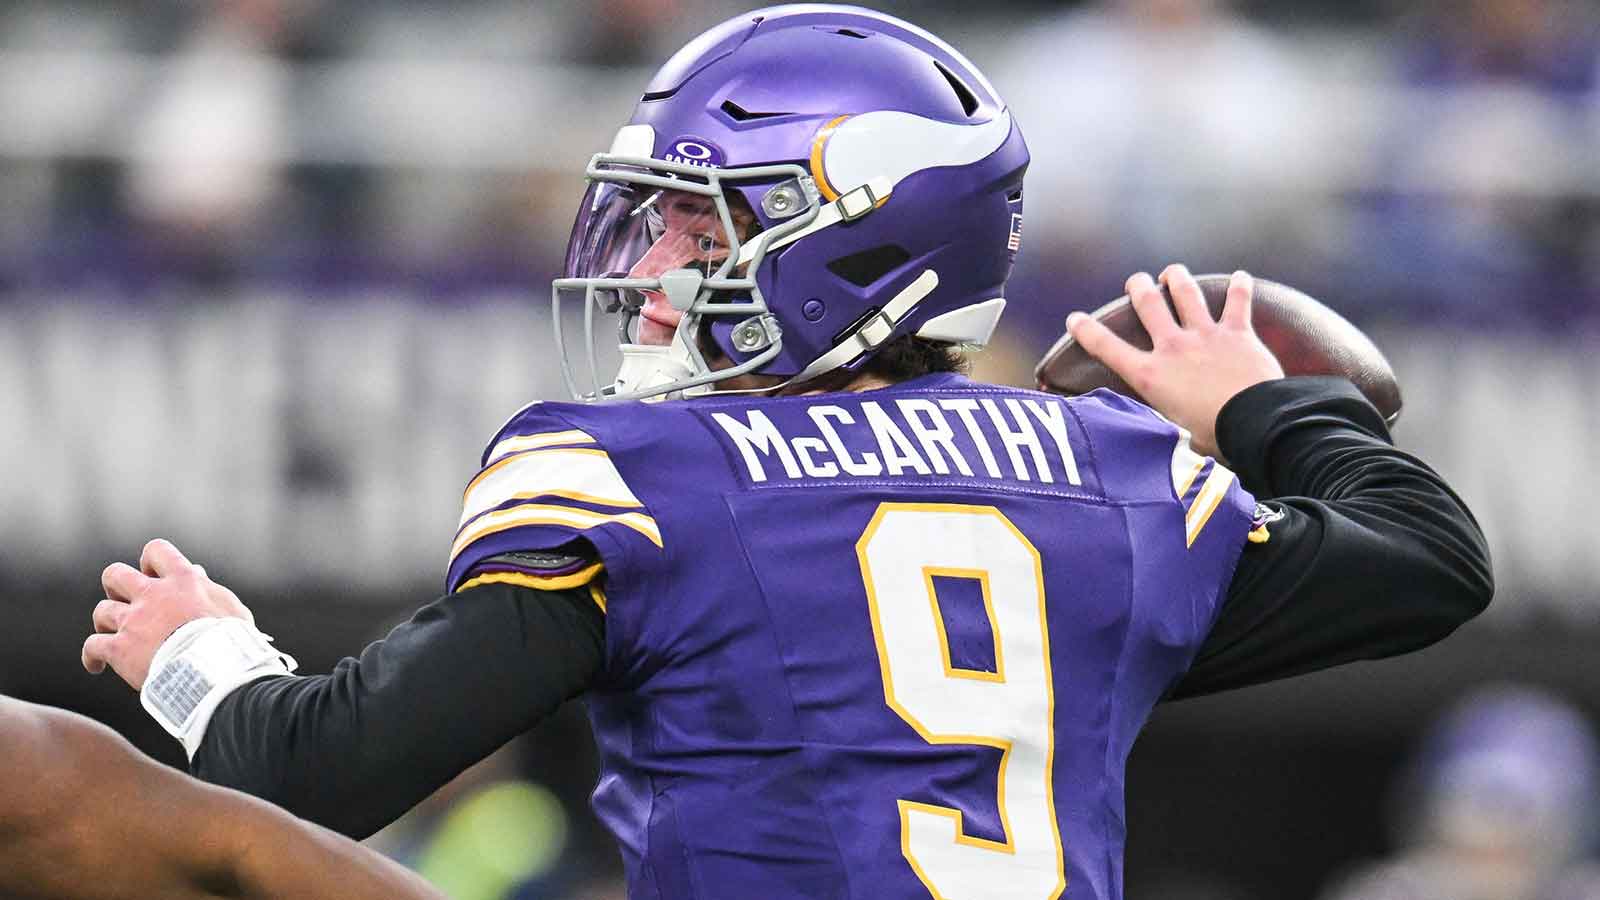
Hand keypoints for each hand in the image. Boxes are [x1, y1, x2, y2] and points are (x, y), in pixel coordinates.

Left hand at [83, 539, 254, 690]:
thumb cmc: (232, 641)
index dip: (150, 562)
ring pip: (102, 611)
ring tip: (115, 637)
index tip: (152, 576)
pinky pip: (92, 646)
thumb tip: (196, 572)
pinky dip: (92, 656)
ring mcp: (133, 621)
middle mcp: (152, 595)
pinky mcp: (119, 649)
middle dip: (116, 587)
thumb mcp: (231, 608)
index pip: (156, 551)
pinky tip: (96, 666)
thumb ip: (208, 588)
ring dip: (106, 623)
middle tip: (126, 603)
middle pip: (115, 575)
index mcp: (182, 580)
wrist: (214, 672)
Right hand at [1067, 265, 1283, 458]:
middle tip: (1136, 282)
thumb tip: (1174, 440)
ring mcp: (1205, 336)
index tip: (1074, 318)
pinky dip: (1240, 287)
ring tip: (1172, 272)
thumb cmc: (1214, 436)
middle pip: (1148, 303)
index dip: (1087, 330)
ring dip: (1177, 278)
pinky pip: (1239, 301)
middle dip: (1138, 287)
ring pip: (1186, 293)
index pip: (1108, 347)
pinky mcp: (1237, 333)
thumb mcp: (1175, 436)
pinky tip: (1241, 277)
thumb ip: (1169, 427)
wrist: (1254, 421)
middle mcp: (1173, 347)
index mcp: (1150, 375)